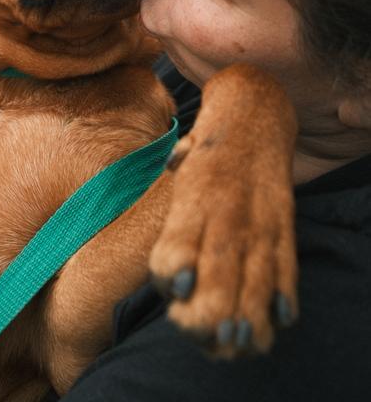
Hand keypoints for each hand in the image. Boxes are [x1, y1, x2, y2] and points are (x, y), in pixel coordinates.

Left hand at [148, 64, 298, 356]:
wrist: (255, 111)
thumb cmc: (206, 152)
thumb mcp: (178, 170)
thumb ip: (168, 210)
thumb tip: (169, 251)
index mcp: (191, 198)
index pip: (178, 245)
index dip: (173, 276)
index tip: (175, 294)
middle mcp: (225, 211)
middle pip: (217, 271)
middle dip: (210, 314)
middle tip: (203, 336)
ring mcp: (258, 218)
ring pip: (254, 276)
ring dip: (247, 315)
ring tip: (238, 343)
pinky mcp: (284, 221)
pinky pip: (286, 263)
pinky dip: (283, 293)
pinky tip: (278, 318)